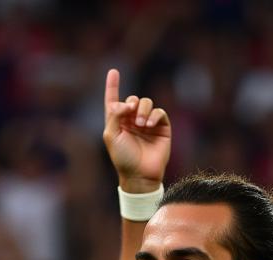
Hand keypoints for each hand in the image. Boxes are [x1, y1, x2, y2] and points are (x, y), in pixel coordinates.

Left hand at [102, 68, 170, 191]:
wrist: (140, 174)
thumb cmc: (123, 158)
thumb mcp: (111, 137)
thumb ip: (114, 116)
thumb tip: (125, 103)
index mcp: (118, 123)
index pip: (114, 101)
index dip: (112, 87)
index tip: (113, 72)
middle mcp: (132, 121)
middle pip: (133, 99)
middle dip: (132, 103)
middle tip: (130, 113)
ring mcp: (147, 123)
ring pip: (146, 103)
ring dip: (143, 109)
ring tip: (141, 123)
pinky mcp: (161, 127)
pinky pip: (159, 112)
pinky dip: (154, 115)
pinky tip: (149, 124)